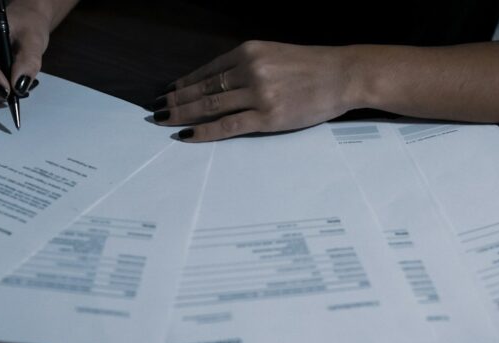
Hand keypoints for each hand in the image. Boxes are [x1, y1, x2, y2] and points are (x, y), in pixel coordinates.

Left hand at [153, 41, 359, 141]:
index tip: (167, 93)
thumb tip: (216, 84)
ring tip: (164, 122)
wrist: (343, 75)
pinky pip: (227, 126)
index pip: (206, 71)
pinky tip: (187, 135)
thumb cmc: (311, 67)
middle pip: (202, 89)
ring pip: (209, 107)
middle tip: (155, 111)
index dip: (183, 83)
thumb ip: (247, 66)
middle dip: (175, 101)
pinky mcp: (267, 117)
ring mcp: (258, 94)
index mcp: (248, 51)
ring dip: (183, 115)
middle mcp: (249, 69)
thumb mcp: (273, 55)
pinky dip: (203, 132)